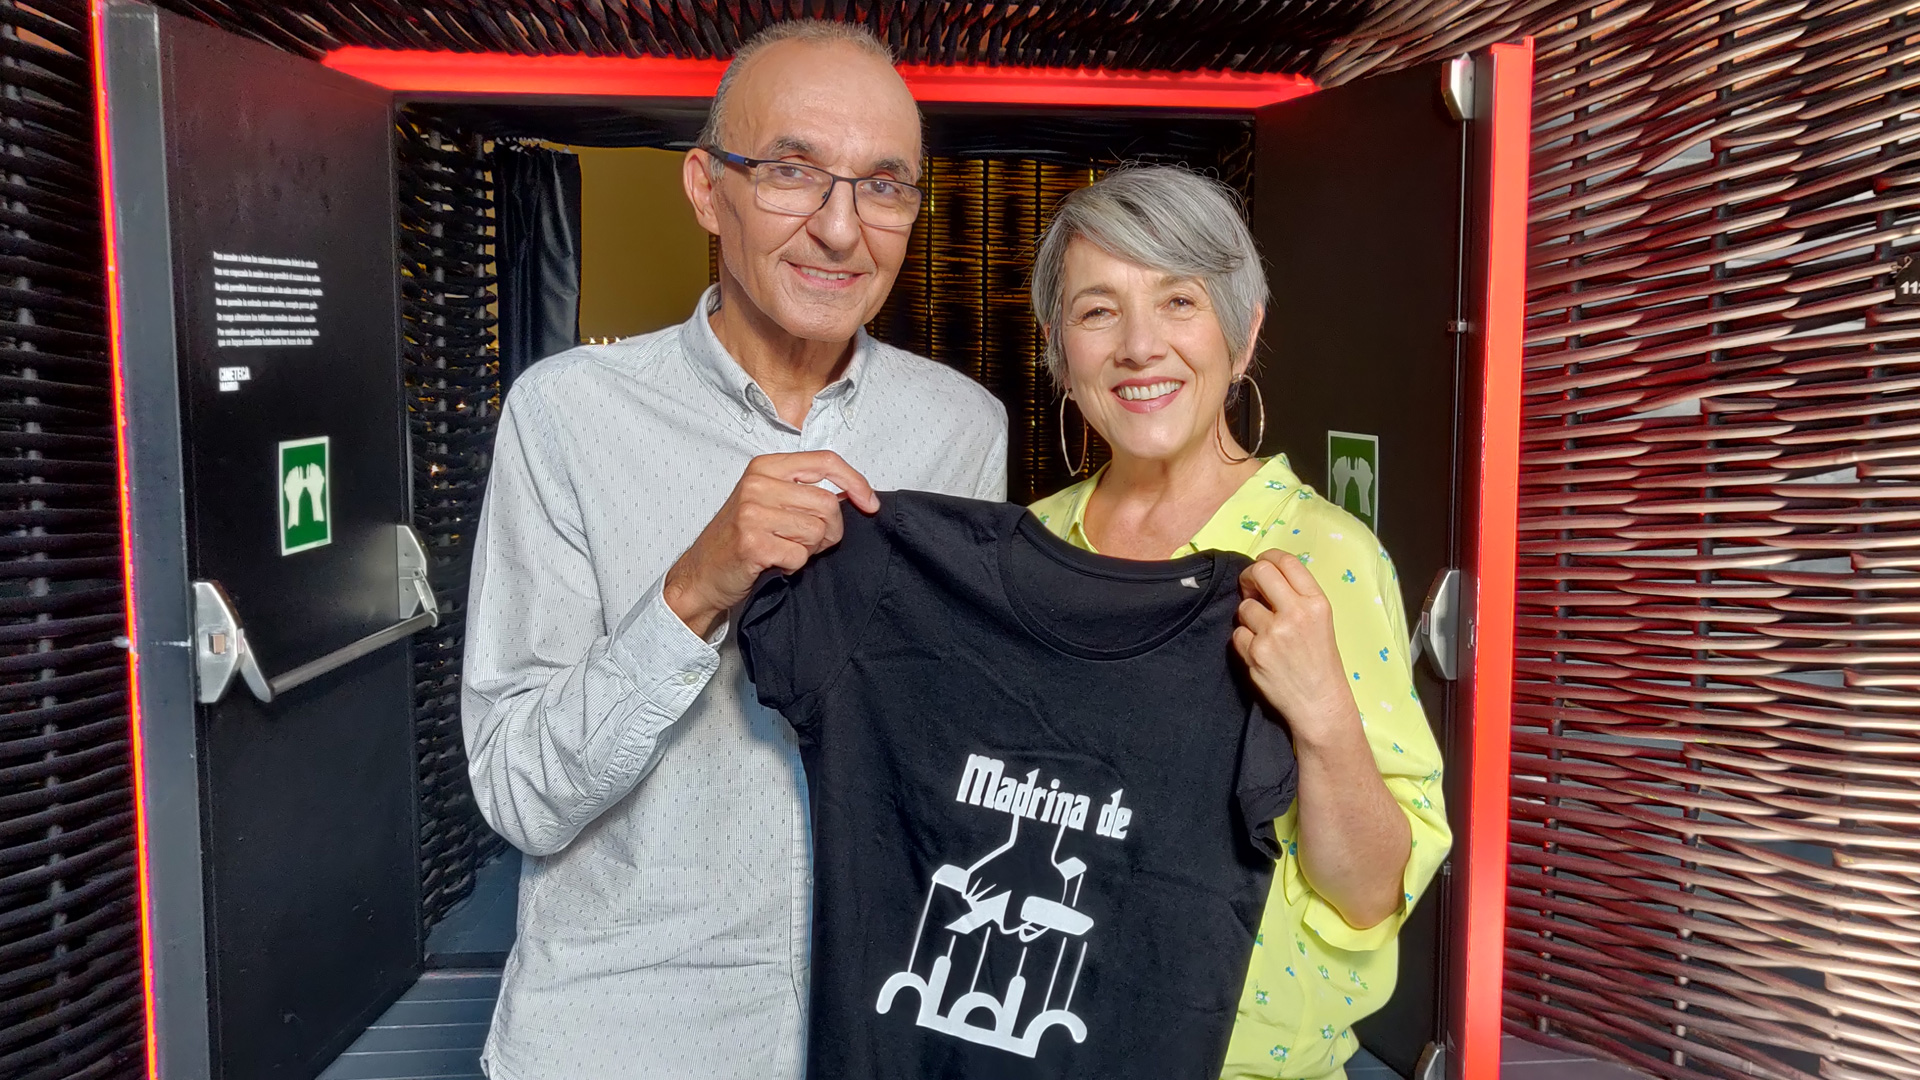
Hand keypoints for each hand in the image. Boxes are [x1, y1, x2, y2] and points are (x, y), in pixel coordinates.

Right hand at [663, 451, 878, 638]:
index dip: (856, 482)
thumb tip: (855, 496)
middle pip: (828, 504)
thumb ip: (805, 491)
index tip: (870, 504)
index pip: (826, 461)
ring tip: (784, 550)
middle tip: (806, 543)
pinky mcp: (752, 543)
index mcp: (766, 466)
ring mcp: (752, 513)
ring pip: (817, 532)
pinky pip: (799, 557)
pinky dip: (793, 567)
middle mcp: (757, 484)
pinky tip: (773, 563)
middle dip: (829, 532)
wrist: (702, 573)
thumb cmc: (740, 538)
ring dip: (808, 550)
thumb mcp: (769, 500)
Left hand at [1230, 549, 1360, 748]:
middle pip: (1259, 572)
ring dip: (1248, 617)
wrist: (1319, 703)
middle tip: (1249, 589)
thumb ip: (1297, 598)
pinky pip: (1237, 634)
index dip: (1268, 558)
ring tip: (1264, 633)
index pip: (1286, 561)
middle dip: (1249, 577)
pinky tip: (1260, 652)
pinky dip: (1244, 641)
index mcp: (1317, 603)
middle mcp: (1296, 613)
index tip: (1262, 565)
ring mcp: (1274, 633)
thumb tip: (1263, 578)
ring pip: (1243, 607)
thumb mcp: (1321, 622)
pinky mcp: (1256, 652)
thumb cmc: (1321, 662)